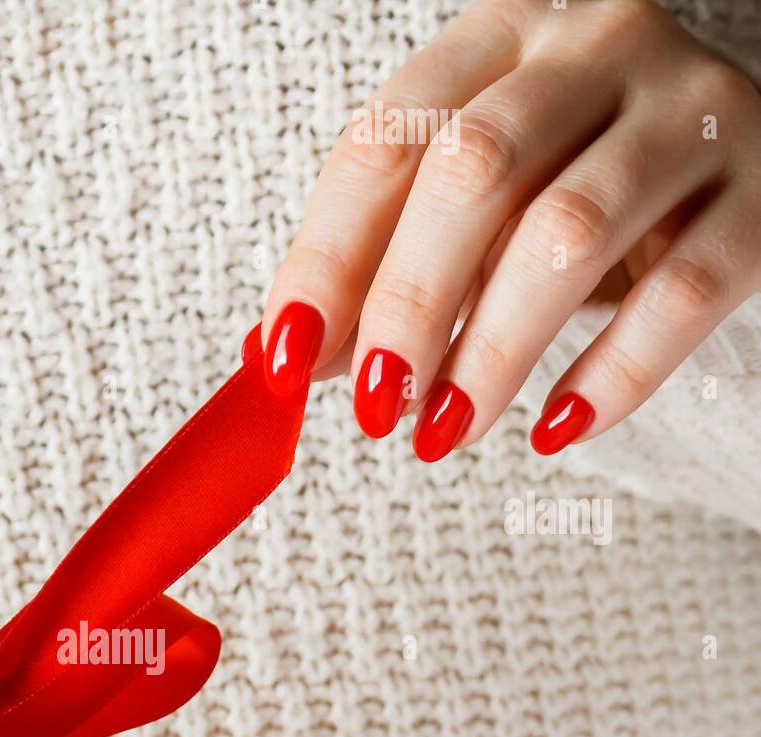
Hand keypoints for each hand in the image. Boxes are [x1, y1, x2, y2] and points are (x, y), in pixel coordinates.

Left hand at [260, 0, 760, 457]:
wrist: (742, 155)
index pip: (385, 142)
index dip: (325, 259)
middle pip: (472, 173)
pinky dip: (610, 377)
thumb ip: (383, 260)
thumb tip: (286, 357)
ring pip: (567, 234)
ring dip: (490, 352)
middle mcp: (596, 50)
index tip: (286, 359)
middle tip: (378, 408)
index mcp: (499, 39)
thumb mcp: (473, 200)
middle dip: (407, 305)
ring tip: (444, 433)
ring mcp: (689, 112)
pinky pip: (682, 296)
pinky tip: (554, 429)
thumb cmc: (573, 179)